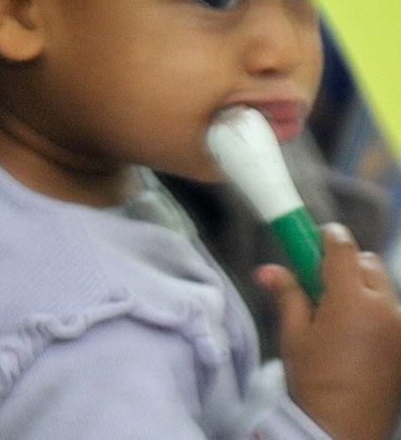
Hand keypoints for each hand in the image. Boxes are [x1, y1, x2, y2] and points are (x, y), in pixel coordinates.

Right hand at [259, 224, 400, 439]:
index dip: (326, 236)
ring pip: (383, 287)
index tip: (312, 236)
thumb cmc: (314, 383)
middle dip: (343, 265)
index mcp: (352, 302)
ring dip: (362, 288)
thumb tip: (268, 269)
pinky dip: (375, 311)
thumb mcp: (293, 336)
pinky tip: (354, 336)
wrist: (344, 429)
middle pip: (367, 263)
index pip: (342, 247)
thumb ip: (287, 295)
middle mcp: (386, 308)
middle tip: (318, 284)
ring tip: (337, 316)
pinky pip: (392, 312)